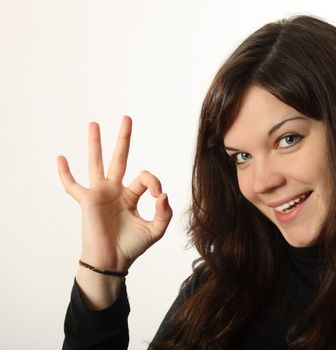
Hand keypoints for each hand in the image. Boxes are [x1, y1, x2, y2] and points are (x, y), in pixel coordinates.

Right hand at [57, 116, 172, 273]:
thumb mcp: (156, 230)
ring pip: (96, 163)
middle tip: (127, 118)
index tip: (158, 196)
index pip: (145, 177)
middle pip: (119, 158)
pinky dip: (65, 174)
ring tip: (94, 124)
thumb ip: (164, 212)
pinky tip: (61, 159)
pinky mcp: (87, 202)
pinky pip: (73, 186)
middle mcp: (115, 191)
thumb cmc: (132, 247)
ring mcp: (100, 194)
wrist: (113, 261)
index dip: (154, 182)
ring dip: (95, 144)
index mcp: (131, 196)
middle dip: (123, 138)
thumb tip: (163, 194)